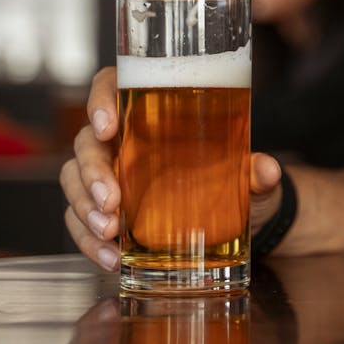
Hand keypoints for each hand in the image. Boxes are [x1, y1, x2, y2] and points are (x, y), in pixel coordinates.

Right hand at [60, 67, 282, 270]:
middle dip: (91, 172)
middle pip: (87, 142)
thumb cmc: (235, 179)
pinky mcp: (109, 210)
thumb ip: (257, 171)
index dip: (100, 99)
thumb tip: (268, 170)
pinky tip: (111, 257)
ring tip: (109, 232)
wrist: (239, 218)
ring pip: (75, 181)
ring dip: (83, 208)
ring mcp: (112, 175)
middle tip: (110, 201)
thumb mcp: (250, 175)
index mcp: (151, 112)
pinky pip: (81, 220)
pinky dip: (89, 241)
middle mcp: (125, 140)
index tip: (107, 126)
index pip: (113, 86)